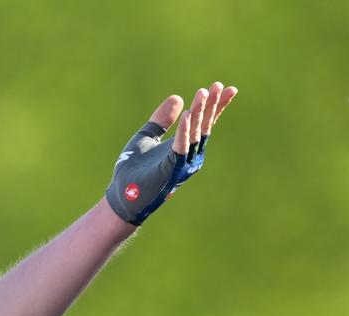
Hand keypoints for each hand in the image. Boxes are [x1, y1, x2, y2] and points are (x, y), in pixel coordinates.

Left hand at [106, 82, 239, 225]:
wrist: (122, 197)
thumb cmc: (133, 170)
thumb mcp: (147, 137)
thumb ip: (161, 119)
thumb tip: (178, 97)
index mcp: (184, 147)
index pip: (203, 123)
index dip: (215, 106)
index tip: (226, 88)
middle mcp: (188, 155)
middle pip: (203, 126)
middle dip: (211, 105)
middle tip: (218, 85)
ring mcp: (182, 163)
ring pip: (195, 134)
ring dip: (200, 112)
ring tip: (204, 92)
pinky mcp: (171, 169)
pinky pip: (180, 147)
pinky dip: (184, 130)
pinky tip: (187, 113)